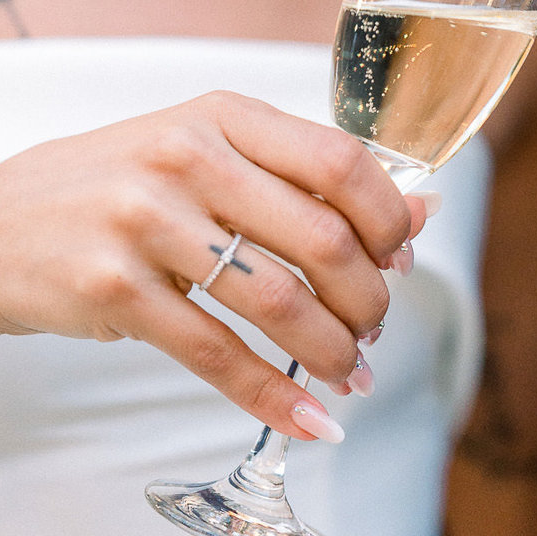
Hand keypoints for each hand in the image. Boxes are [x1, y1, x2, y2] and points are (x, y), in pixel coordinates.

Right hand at [0, 91, 427, 438]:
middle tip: (374, 329)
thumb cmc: (119, 186)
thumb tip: (422, 212)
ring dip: (332, 351)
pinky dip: (273, 396)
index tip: (400, 258)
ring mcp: (146, 222)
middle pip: (321, 238)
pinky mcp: (114, 290)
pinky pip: (215, 354)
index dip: (388, 219)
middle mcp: (187, 158)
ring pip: (277, 301)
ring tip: (350, 373)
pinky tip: (307, 419)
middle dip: (367, 299)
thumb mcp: (208, 155)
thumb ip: (305, 177)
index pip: (340, 161)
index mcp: (223, 116)